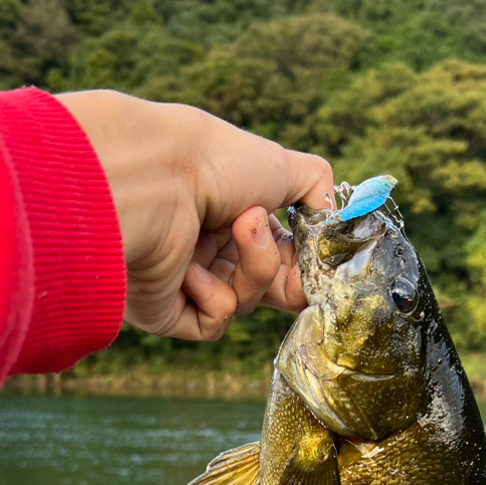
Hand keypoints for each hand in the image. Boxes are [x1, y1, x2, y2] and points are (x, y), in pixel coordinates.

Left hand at [57, 90, 333, 339]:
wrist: (151, 177)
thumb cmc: (211, 161)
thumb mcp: (282, 164)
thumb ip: (318, 190)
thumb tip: (334, 219)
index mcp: (233, 214)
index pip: (282, 254)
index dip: (306, 262)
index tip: (321, 258)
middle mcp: (209, 247)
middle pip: (269, 287)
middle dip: (288, 277)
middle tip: (295, 264)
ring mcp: (186, 280)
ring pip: (245, 302)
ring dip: (253, 268)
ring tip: (239, 225)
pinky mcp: (165, 311)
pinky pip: (212, 323)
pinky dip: (213, 297)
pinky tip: (190, 267)